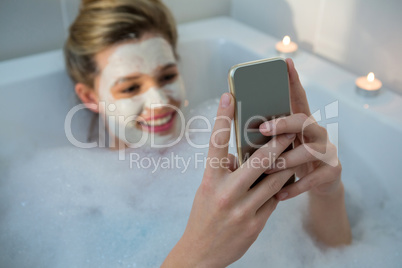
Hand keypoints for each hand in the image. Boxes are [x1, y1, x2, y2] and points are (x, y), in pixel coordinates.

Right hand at [162, 93, 295, 267]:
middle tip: (289, 127)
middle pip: (258, 160)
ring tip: (294, 151)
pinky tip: (287, 179)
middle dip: (277, 142)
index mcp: (210, 180)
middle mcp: (226, 193)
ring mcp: (242, 210)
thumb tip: (240, 155)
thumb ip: (223, 171)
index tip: (230, 96)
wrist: (200, 253)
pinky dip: (281, 188)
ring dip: (287, 164)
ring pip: (274, 180)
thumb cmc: (203, 216)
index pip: (217, 144)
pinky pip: (275, 200)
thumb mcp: (207, 190)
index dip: (223, 118)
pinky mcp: (255, 225)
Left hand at [259, 58, 342, 199]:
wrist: (319, 185)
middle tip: (262, 129)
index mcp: (301, 123)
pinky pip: (313, 178)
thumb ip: (266, 139)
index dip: (292, 80)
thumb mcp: (279, 147)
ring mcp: (327, 150)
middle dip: (283, 123)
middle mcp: (317, 131)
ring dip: (286, 159)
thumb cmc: (291, 161)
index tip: (285, 62)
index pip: (298, 97)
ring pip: (308, 150)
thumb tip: (235, 130)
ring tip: (268, 168)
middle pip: (303, 120)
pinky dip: (295, 187)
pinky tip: (280, 195)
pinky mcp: (332, 171)